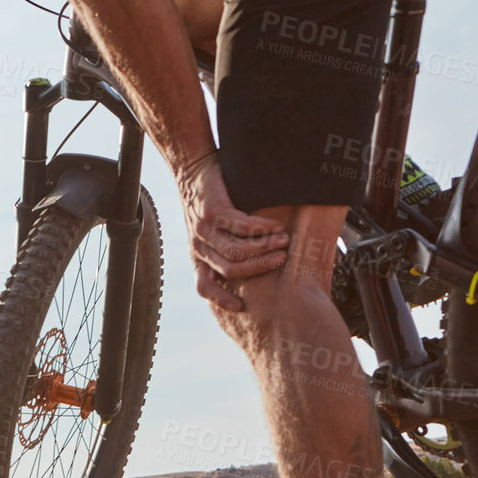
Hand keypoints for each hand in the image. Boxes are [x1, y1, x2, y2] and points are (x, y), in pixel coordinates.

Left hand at [176, 151, 289, 311]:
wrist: (193, 169)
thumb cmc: (209, 201)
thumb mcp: (212, 231)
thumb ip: (228, 247)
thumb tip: (258, 262)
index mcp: (199, 256)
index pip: (204, 285)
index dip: (220, 299)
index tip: (240, 307)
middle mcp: (200, 247)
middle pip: (232, 270)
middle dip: (260, 267)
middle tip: (282, 260)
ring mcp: (204, 231)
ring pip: (238, 251)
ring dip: (264, 248)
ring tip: (284, 241)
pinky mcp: (213, 213)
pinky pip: (242, 227)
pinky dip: (262, 228)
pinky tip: (276, 226)